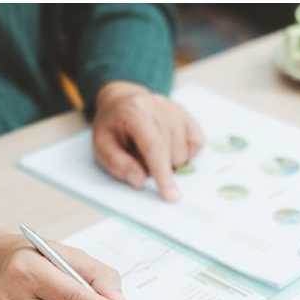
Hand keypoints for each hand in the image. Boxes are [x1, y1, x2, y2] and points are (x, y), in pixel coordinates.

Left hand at [92, 81, 203, 201]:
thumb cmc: (113, 129)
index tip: (171, 197)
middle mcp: (160, 108)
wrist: (123, 102)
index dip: (162, 173)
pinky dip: (185, 153)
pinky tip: (169, 146)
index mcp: (135, 113)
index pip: (154, 147)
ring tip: (152, 150)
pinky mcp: (188, 117)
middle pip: (172, 154)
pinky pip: (196, 145)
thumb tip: (140, 181)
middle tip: (140, 158)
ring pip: (185, 153)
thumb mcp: (102, 147)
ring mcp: (177, 111)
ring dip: (170, 161)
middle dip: (158, 167)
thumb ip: (118, 165)